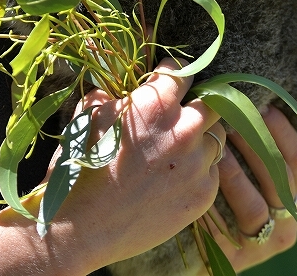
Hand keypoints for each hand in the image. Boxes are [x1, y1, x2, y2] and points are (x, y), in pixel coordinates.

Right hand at [41, 58, 225, 272]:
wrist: (81, 225)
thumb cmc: (80, 164)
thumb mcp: (90, 113)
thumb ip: (113, 92)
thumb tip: (122, 87)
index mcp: (157, 104)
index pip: (182, 71)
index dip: (170, 73)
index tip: (165, 80)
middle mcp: (184, 131)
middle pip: (213, 103)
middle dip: (197, 104)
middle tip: (179, 114)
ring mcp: (197, 165)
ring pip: (216, 138)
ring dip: (200, 138)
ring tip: (176, 149)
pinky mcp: (203, 195)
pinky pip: (212, 172)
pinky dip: (198, 170)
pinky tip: (173, 177)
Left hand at [203, 105, 296, 272]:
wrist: (204, 245)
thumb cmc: (232, 194)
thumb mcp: (255, 173)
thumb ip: (259, 147)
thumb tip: (251, 97)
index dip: (280, 130)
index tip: (261, 105)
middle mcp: (288, 227)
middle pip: (277, 180)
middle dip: (254, 143)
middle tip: (231, 116)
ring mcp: (262, 244)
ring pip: (255, 207)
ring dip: (233, 170)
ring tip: (214, 143)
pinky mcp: (233, 256)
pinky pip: (225, 227)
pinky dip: (212, 197)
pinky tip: (197, 173)